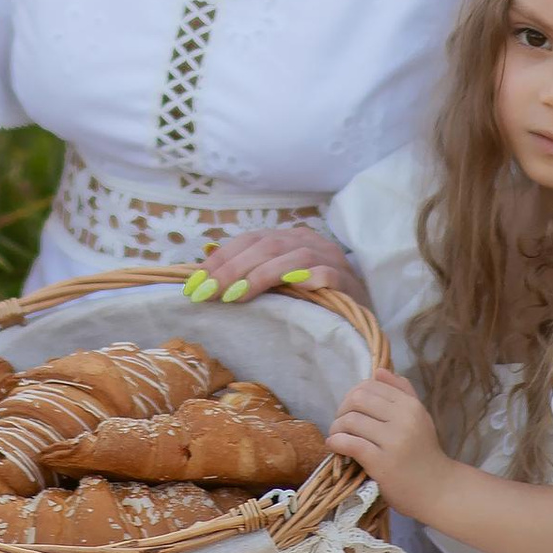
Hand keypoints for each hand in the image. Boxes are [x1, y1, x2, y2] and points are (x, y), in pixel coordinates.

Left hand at [186, 221, 359, 306]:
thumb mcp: (278, 284)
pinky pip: (327, 274)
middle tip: (207, 293)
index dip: (220, 259)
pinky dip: (310, 278)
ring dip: (261, 275)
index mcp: (289, 238)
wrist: (359, 314)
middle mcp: (309, 242)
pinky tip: (294, 289)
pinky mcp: (348, 282)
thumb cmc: (312, 300)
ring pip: (293, 257)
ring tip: (235, 295)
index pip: (250, 239)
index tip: (194, 283)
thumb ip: (250, 275)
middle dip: (232, 269)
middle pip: (267, 246)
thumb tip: (206, 278)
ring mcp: (330, 259)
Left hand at [326, 368, 447, 513]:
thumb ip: (402, 392)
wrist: (437, 489)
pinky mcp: (381, 462)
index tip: (350, 409)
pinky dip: (336, 442)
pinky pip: (350, 444)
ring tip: (337, 436)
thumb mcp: (419, 418)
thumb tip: (378, 371)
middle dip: (342, 409)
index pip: (371, 386)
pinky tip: (335, 447)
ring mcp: (393, 441)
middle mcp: (403, 419)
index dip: (354, 394)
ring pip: (351, 421)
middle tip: (341, 423)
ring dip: (336, 427)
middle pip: (358, 399)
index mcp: (411, 405)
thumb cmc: (425, 454)